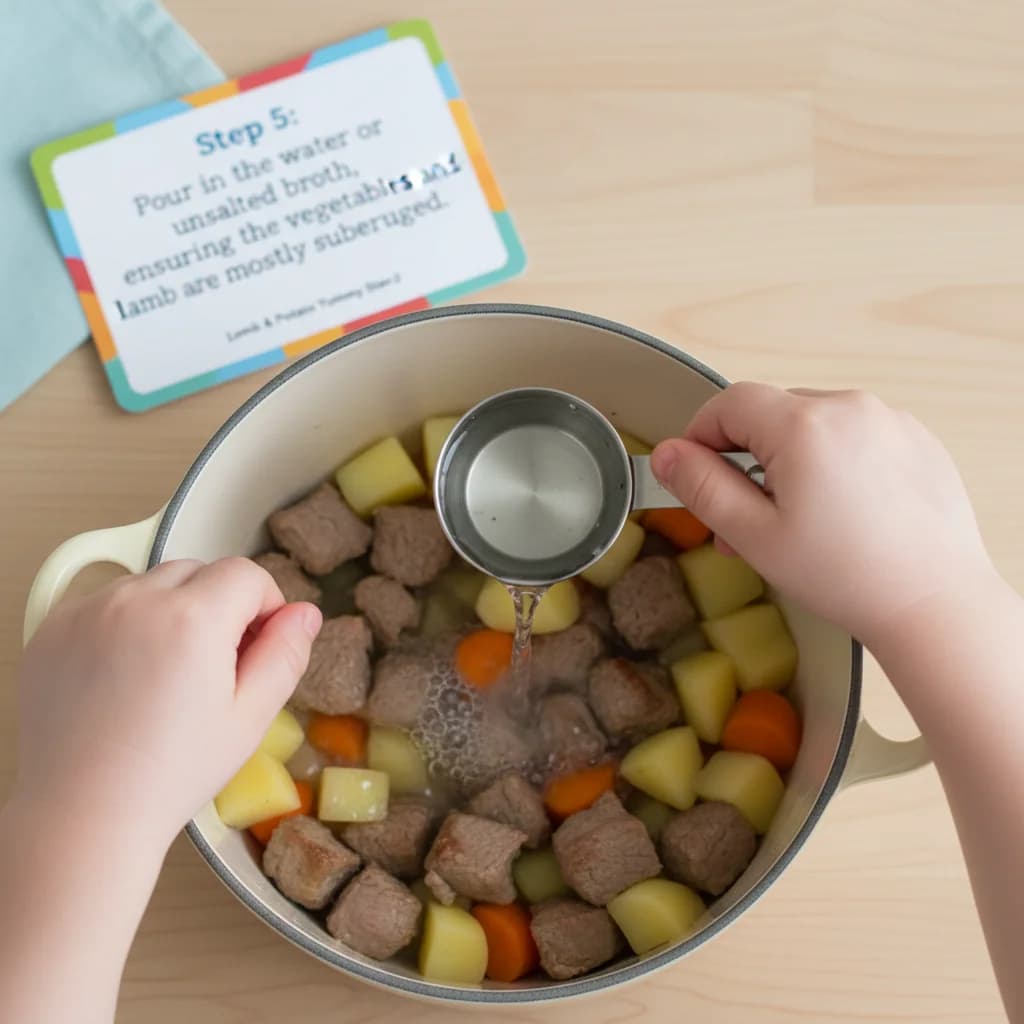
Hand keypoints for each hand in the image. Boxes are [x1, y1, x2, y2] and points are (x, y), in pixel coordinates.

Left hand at [14, 558, 321, 847]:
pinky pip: (106, 603)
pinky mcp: (53, 629)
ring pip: (151, 583)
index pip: (247, 574)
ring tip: (167, 673)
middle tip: (215, 665)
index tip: (258, 645)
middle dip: (218, 604)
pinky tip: (126, 676)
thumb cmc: (171, 775)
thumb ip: (285, 654)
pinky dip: (125, 624)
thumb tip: (305, 613)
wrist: (81, 817)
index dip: (265, 605)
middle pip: (199, 571)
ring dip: (171, 609)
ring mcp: (87, 611)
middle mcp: (136, 601)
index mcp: (193, 619)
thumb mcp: (250, 717)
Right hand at [651, 384, 992, 643]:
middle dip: (747, 458)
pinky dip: (834, 463)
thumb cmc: (847, 576)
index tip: (695, 474)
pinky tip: (841, 515)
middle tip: (744, 519)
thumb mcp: (754, 535)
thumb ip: (702, 487)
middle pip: (771, 413)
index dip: (701, 435)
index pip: (729, 403)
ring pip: (813, 426)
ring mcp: (889, 421)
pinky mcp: (917, 440)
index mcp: (804, 425)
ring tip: (795, 522)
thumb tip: (667, 454)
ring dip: (790, 461)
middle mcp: (850, 408)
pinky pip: (855, 436)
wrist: (936, 604)